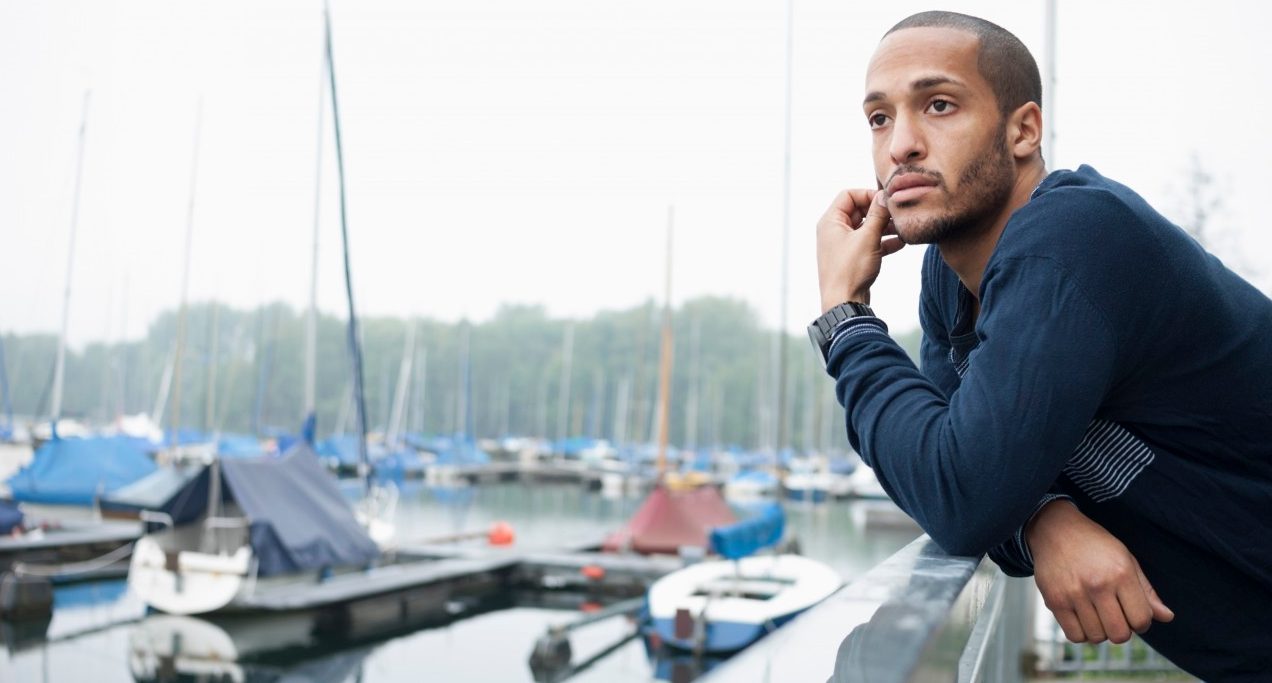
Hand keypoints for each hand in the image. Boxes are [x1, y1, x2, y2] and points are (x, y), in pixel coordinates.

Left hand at [816, 189, 904, 312]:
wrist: (844, 303)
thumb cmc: (850, 270)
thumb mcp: (868, 238)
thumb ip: (877, 214)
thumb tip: (885, 195)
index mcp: (831, 221)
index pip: (848, 195)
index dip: (868, 195)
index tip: (886, 202)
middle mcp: (834, 231)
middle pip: (859, 210)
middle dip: (880, 212)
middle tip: (898, 215)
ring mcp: (843, 245)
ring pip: (866, 227)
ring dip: (884, 227)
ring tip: (903, 229)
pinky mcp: (852, 258)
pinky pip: (869, 243)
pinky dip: (883, 242)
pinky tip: (901, 243)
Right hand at [1028, 500, 1173, 643]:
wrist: (1054, 529)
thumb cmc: (1095, 545)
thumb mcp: (1126, 559)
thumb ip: (1146, 591)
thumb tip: (1167, 617)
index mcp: (1121, 573)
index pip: (1141, 620)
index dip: (1141, 623)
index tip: (1132, 613)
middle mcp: (1098, 584)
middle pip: (1119, 634)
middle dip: (1121, 631)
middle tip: (1114, 617)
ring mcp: (1074, 593)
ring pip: (1096, 637)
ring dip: (1100, 631)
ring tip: (1096, 614)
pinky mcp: (1054, 600)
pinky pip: (1074, 636)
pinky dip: (1081, 633)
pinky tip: (1081, 617)